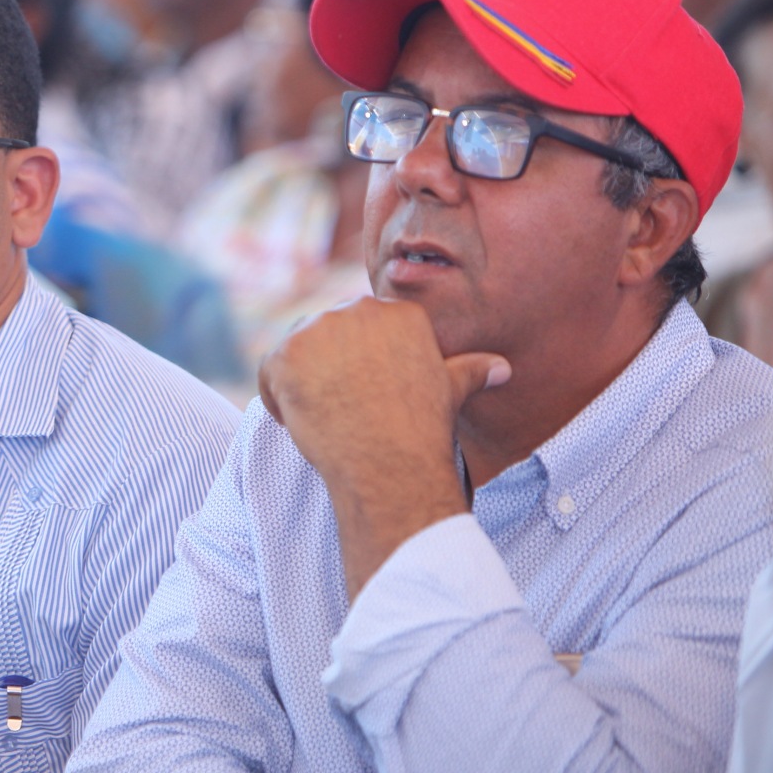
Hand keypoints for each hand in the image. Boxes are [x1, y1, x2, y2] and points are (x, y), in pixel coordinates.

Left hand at [259, 297, 509, 597]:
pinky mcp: (285, 355)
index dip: (360, 366)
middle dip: (329, 371)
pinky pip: (269, 374)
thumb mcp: (451, 391)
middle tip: (346, 411)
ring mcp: (317, 330)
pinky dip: (277, 398)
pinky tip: (303, 421)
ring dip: (303, 385)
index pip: (361, 331)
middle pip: (326, 337)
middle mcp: (356, 310)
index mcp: (397, 312)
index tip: (370, 396)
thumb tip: (503, 367)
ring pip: (296, 353)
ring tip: (329, 419)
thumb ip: (470, 370)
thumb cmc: (422, 430)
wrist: (389, 462)